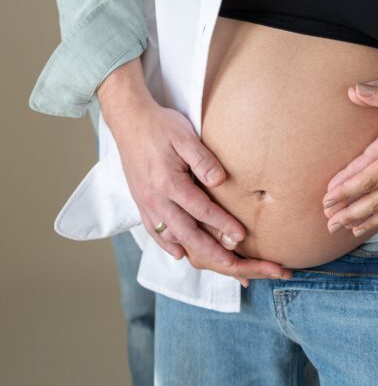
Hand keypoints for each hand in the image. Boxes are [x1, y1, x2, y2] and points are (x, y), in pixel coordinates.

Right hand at [99, 59, 290, 284]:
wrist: (129, 120)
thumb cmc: (160, 125)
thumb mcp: (185, 136)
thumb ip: (203, 159)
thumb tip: (220, 180)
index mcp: (167, 182)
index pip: (200, 209)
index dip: (221, 224)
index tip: (240, 236)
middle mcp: (155, 198)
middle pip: (186, 232)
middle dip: (210, 251)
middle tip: (233, 265)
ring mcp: (146, 202)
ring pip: (171, 236)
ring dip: (193, 252)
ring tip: (213, 265)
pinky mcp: (140, 202)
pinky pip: (154, 231)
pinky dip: (167, 245)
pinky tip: (180, 253)